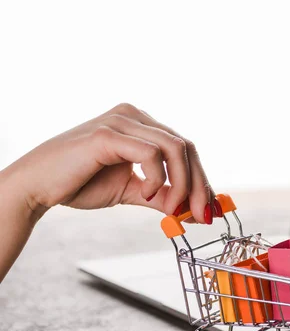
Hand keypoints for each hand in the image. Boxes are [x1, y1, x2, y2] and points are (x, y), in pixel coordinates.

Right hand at [3, 103, 216, 223]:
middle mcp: (134, 116)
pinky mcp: (108, 134)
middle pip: (185, 146)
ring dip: (182, 184)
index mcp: (140, 125)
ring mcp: (121, 121)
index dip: (201, 178)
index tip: (209, 208)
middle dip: (199, 184)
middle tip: (201, 215)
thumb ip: (160, 196)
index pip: (184, 148)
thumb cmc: (80, 183)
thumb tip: (190, 211)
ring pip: (174, 148)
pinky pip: (150, 153)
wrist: (38, 186)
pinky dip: (158, 178)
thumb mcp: (130, 190)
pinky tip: (146, 193)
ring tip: (172, 208)